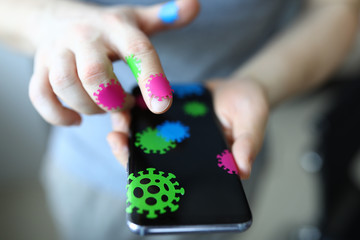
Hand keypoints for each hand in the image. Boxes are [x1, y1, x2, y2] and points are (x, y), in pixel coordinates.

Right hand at [29, 0, 198, 125]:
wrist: (57, 19)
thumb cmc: (105, 28)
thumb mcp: (136, 20)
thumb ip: (165, 18)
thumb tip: (194, 5)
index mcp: (115, 28)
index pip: (137, 51)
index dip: (152, 79)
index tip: (162, 107)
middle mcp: (83, 37)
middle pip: (94, 74)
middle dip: (112, 98)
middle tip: (124, 103)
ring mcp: (56, 52)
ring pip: (66, 85)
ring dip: (89, 107)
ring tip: (104, 107)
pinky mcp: (39, 68)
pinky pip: (40, 96)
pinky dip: (58, 114)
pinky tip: (76, 118)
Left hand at [109, 78, 269, 178]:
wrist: (238, 88)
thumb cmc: (249, 108)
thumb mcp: (252, 122)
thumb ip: (247, 144)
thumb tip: (243, 169)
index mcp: (204, 164)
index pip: (178, 180)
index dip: (157, 180)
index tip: (137, 170)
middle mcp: (185, 155)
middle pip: (154, 162)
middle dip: (132, 154)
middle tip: (117, 139)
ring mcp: (174, 138)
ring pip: (146, 142)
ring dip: (128, 133)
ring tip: (119, 119)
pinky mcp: (168, 120)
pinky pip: (148, 121)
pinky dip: (135, 115)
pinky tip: (126, 105)